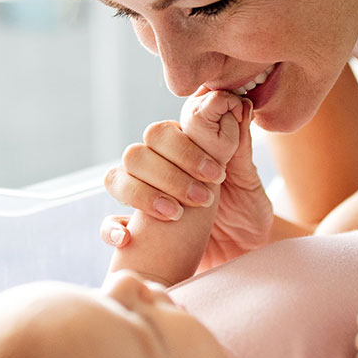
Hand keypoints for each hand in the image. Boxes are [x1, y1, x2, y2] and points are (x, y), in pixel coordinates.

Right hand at [100, 92, 271, 267]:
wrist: (243, 253)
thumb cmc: (247, 213)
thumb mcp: (248, 181)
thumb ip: (238, 146)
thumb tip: (239, 104)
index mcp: (180, 150)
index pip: (162, 133)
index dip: (184, 149)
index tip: (215, 173)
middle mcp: (156, 168)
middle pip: (136, 153)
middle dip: (168, 174)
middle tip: (202, 198)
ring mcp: (142, 197)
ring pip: (117, 179)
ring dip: (144, 195)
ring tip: (175, 215)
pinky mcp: (137, 231)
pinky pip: (108, 224)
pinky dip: (112, 229)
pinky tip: (128, 238)